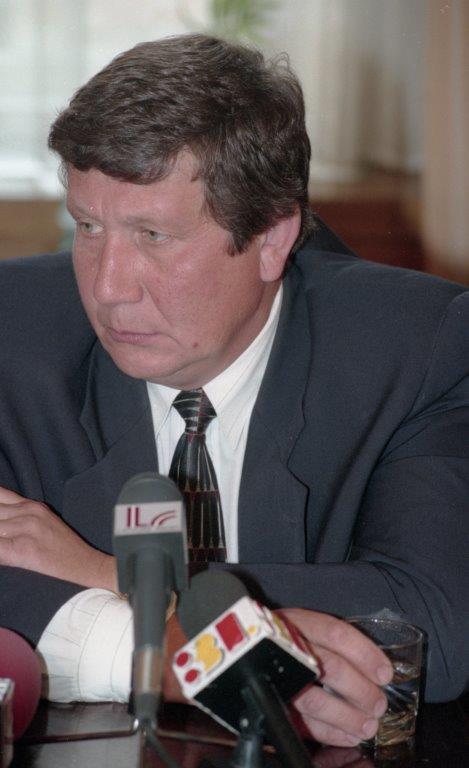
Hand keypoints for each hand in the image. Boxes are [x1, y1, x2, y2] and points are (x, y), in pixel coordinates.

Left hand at [0, 486, 116, 590]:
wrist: (84, 564)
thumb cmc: (63, 547)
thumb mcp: (43, 521)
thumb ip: (19, 516)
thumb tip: (2, 523)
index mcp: (31, 505)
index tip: (2, 524)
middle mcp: (27, 512)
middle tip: (4, 536)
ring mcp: (25, 528)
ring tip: (5, 546)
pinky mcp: (21, 549)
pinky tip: (3, 554)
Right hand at [281, 609, 392, 747]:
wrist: (245, 651)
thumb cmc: (289, 641)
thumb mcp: (308, 630)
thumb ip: (336, 645)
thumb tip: (378, 671)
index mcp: (297, 622)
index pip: (335, 633)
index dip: (364, 653)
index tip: (385, 673)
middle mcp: (286, 647)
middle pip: (329, 667)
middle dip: (361, 690)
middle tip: (379, 704)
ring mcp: (276, 677)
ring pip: (315, 700)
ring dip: (348, 717)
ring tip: (368, 726)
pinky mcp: (272, 703)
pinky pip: (302, 723)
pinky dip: (330, 732)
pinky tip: (348, 735)